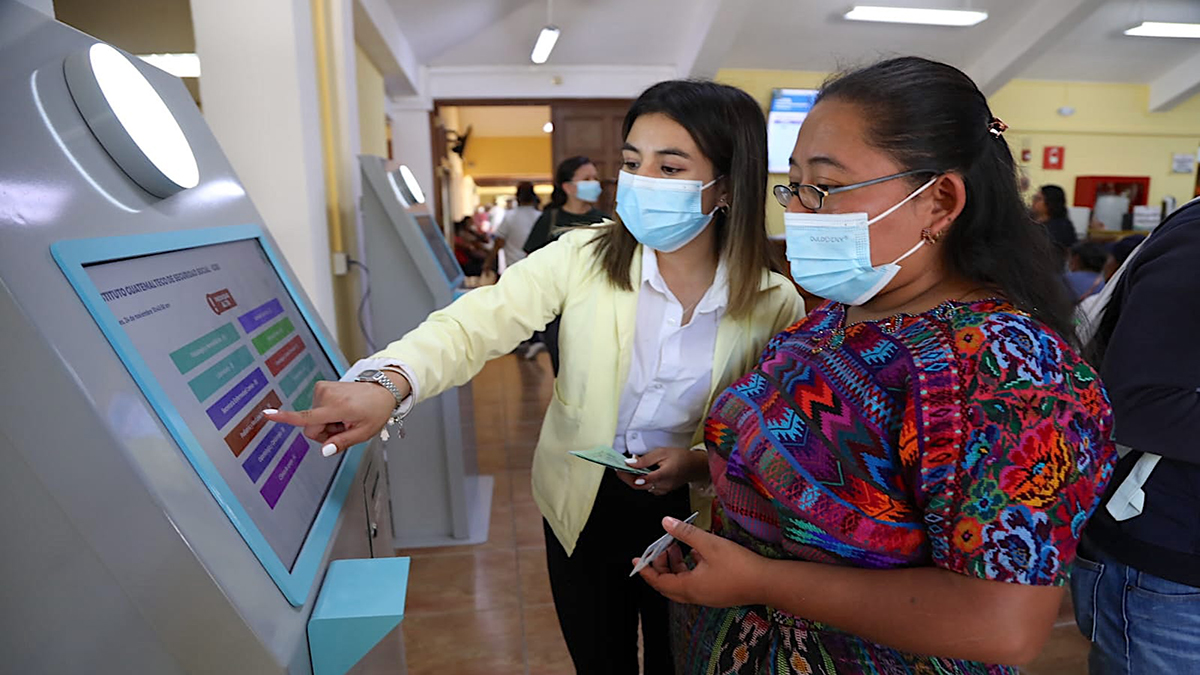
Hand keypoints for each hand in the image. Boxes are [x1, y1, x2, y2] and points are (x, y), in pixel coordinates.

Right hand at [263, 373, 408, 455]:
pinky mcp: (321, 387)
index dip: (285, 418)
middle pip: (310, 427)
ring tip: (346, 416)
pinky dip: (327, 412)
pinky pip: (315, 409)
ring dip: (328, 422)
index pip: (307, 418)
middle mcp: (327, 396)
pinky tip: (341, 410)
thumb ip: (342, 442)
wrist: (381, 389)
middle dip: (324, 432)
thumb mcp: (364, 432)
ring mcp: (323, 389)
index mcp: (337, 408)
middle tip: (344, 426)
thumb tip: (324, 450)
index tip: (267, 414)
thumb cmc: (375, 410)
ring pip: (312, 418)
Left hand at [614, 447, 707, 494]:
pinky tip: (639, 472)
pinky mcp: (662, 490)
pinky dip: (640, 480)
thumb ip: (645, 459)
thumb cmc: (681, 458)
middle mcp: (662, 486)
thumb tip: (630, 462)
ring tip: (628, 468)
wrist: (695, 466)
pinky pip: (647, 487)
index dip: (628, 476)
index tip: (619, 468)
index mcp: (663, 475)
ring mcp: (662, 490)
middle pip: (638, 486)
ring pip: (642, 487)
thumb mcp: (662, 452)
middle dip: (626, 477)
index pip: (642, 480)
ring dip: (633, 479)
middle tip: (619, 468)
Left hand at [636, 516, 767, 607]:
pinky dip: (689, 569)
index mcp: (688, 587)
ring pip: (681, 583)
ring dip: (675, 566)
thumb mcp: (709, 544)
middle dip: (660, 565)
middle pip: (668, 584)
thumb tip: (665, 522)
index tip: (637, 560)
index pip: (658, 581)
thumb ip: (685, 533)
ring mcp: (706, 596)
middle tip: (660, 547)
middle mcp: (695, 596)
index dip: (646, 570)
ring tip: (677, 546)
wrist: (767, 583)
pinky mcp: (717, 593)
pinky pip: (694, 583)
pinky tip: (697, 553)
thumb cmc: (739, 565)